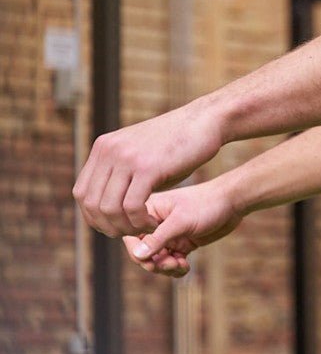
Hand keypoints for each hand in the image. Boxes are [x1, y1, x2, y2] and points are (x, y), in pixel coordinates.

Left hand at [74, 101, 224, 236]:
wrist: (205, 121)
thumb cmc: (177, 144)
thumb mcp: (140, 155)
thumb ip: (120, 173)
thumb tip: (107, 202)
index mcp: (103, 147)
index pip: (82, 193)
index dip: (94, 217)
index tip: (117, 226)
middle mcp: (109, 151)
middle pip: (92, 204)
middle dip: (109, 226)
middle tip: (133, 232)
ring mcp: (127, 158)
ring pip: (110, 208)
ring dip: (127, 227)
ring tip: (146, 228)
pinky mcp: (148, 167)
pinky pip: (132, 206)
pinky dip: (141, 222)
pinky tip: (154, 222)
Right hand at [122, 179, 243, 277]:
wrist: (232, 203)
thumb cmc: (206, 205)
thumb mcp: (181, 221)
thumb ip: (159, 238)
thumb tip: (138, 256)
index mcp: (149, 210)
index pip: (130, 236)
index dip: (138, 252)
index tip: (152, 260)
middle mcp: (156, 223)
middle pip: (143, 252)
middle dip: (154, 263)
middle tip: (170, 264)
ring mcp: (169, 234)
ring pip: (157, 260)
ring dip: (165, 268)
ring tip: (180, 266)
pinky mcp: (181, 243)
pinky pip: (171, 262)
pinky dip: (176, 268)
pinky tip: (186, 266)